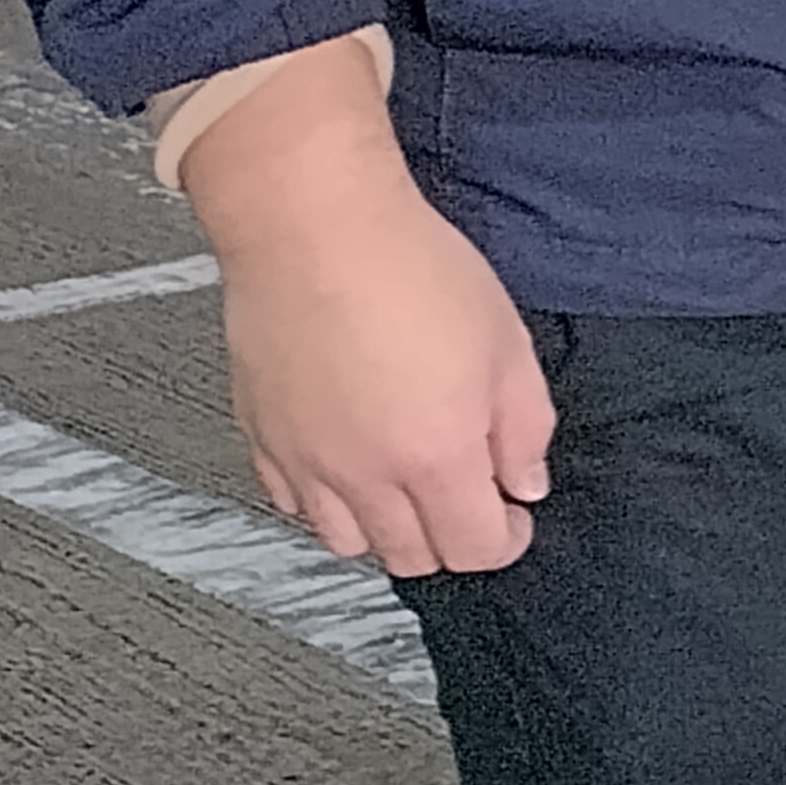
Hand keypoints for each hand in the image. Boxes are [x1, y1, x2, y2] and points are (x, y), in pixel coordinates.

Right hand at [176, 56, 555, 572]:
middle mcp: (364, 475)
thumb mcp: (506, 342)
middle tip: (466, 496)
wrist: (311, 227)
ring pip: (347, 541)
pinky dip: (326, 502)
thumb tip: (523, 483)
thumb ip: (523, 428)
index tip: (513, 512)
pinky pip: (293, 503)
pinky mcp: (262, 437)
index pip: (475, 548)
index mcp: (435, 456)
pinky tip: (349, 464)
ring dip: (386, 529)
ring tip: (407, 484)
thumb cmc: (411, 268)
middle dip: (450, 538)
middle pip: (411, 557)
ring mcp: (305, 461)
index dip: (506, 537)